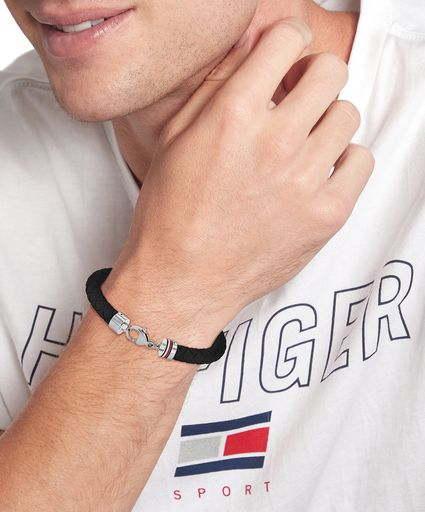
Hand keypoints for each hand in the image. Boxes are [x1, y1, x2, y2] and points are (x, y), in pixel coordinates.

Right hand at [116, 17, 374, 334]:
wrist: (181, 280)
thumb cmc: (170, 215)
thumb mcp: (176, 140)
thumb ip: (215, 86)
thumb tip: (248, 46)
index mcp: (233, 115)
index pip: (286, 40)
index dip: (286, 42)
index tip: (285, 58)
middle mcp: (274, 142)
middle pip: (329, 72)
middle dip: (312, 78)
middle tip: (297, 99)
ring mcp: (305, 180)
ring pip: (347, 115)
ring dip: (326, 122)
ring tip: (303, 144)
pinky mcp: (326, 215)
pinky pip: (361, 161)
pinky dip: (343, 161)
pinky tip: (317, 174)